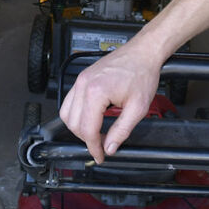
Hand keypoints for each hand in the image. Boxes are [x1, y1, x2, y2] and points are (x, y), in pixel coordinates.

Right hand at [58, 40, 163, 163]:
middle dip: (86, 139)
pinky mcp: (82, 78)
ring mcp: (80, 80)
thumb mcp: (137, 107)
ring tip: (96, 133)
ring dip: (78, 128)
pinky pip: (70, 102)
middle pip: (73, 123)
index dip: (94, 147)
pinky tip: (91, 119)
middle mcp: (83, 85)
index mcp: (96, 92)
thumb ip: (121, 130)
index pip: (87, 129)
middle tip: (101, 146)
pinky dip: (77, 114)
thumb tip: (110, 147)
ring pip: (66, 113)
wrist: (142, 53)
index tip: (100, 156)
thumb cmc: (142, 73)